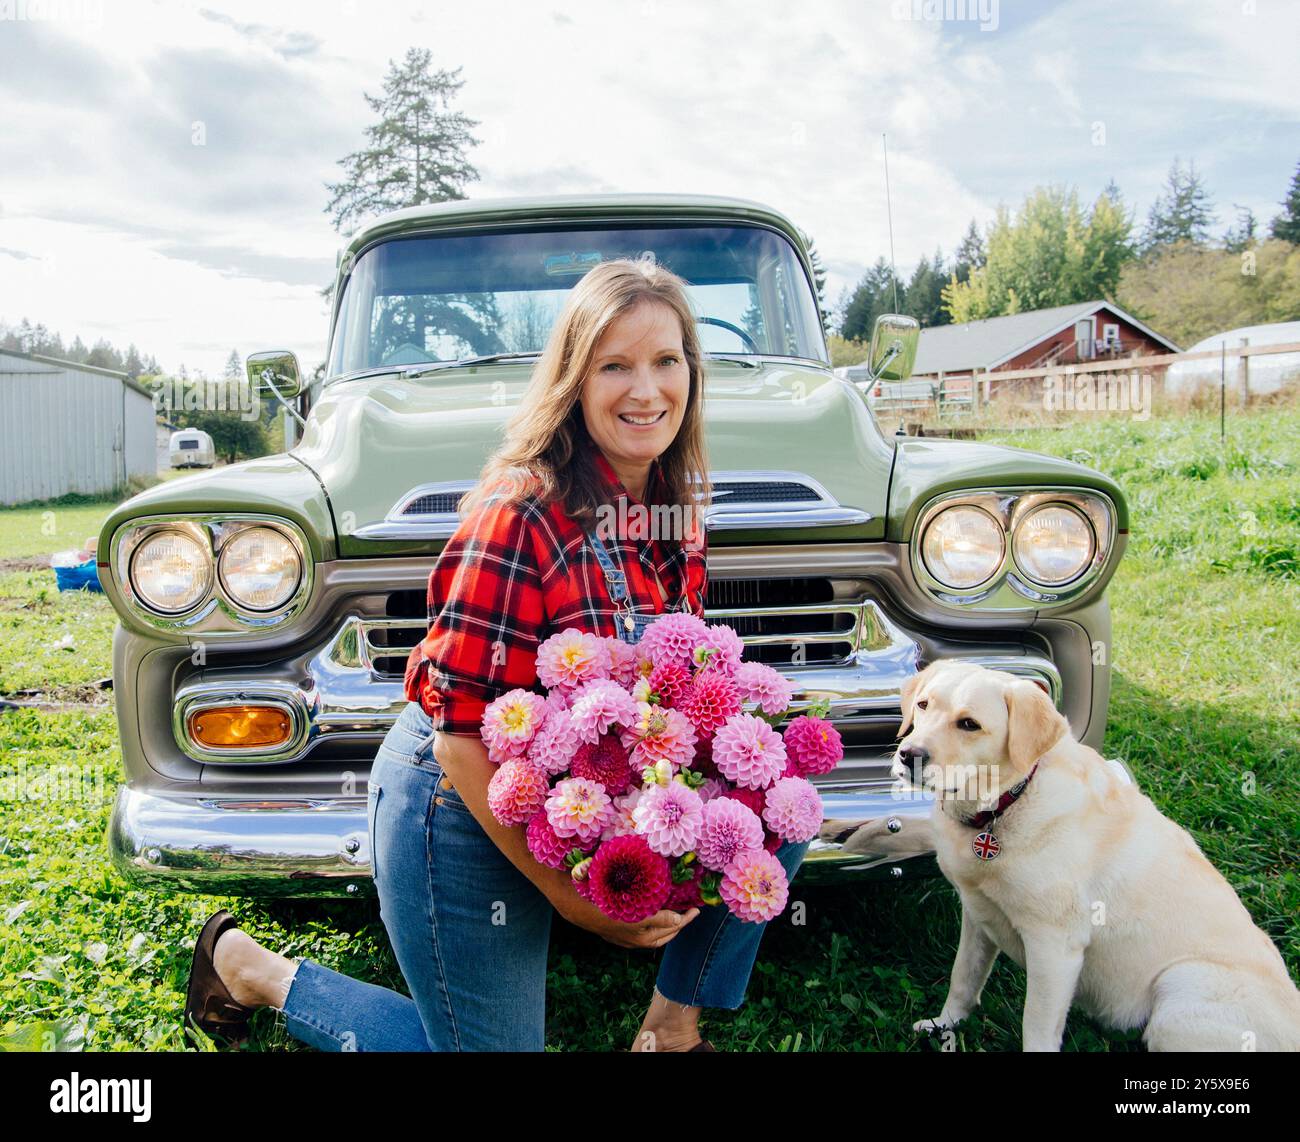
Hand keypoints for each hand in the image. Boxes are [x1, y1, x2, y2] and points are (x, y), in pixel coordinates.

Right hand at [556, 891, 699, 948]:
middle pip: (665, 935)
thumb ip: (657, 915)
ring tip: (679, 917)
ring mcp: (628, 939)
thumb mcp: (632, 903)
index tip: (695, 909)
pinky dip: (655, 931)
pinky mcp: (620, 938)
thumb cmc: (605, 899)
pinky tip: (657, 921)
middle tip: (692, 912)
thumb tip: (678, 919)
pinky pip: (644, 938)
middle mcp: (637, 938)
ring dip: (668, 929)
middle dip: (681, 924)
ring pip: (655, 938)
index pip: (670, 926)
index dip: (684, 918)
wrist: (578, 907)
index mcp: (642, 932)